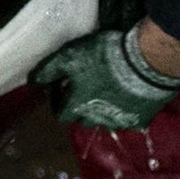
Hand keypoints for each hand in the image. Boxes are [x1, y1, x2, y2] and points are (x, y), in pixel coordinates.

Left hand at [31, 23, 179, 130]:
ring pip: (105, 121)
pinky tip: (129, 96)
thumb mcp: (69, 57)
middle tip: (86, 88)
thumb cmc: (103, 58)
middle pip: (82, 119)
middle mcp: (96, 120)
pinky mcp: (140, 119)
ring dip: (102, 110)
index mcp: (77, 107)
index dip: (58, 100)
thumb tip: (32, 82)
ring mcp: (119, 121)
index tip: (62, 86)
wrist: (147, 62)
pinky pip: (129, 118)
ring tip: (108, 92)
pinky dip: (126, 110)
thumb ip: (48, 70)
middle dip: (80, 106)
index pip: (60, 113)